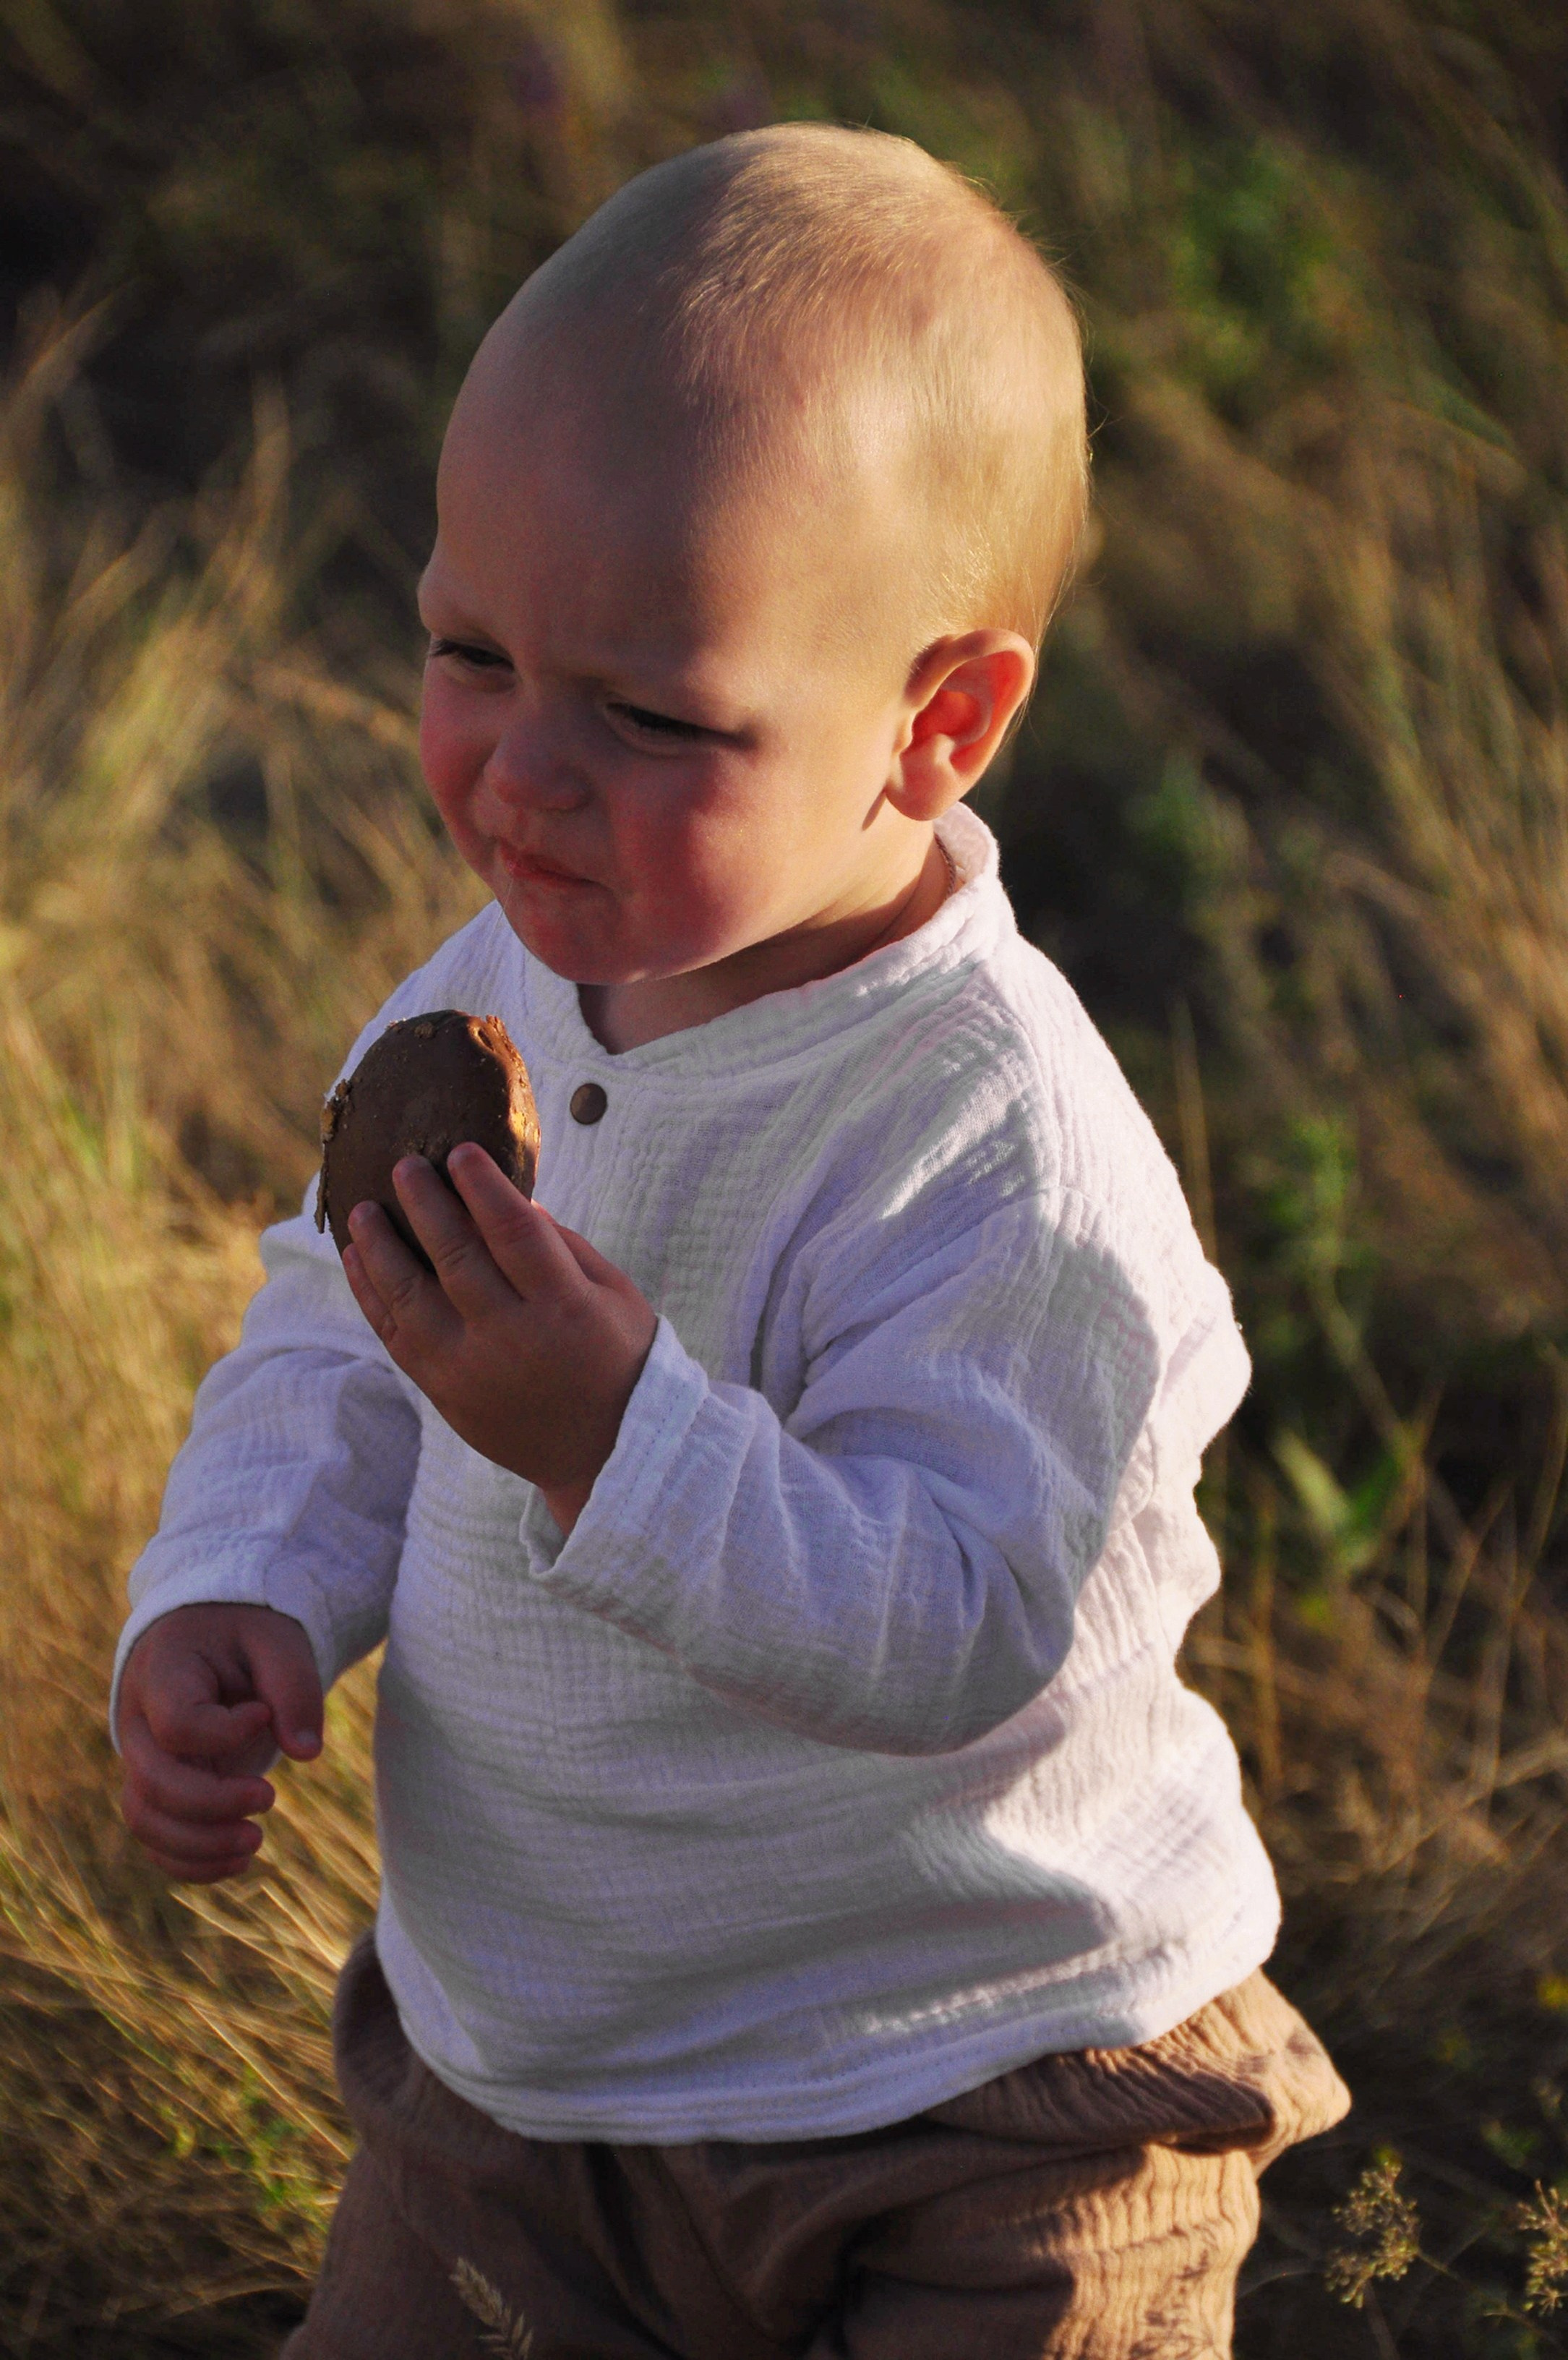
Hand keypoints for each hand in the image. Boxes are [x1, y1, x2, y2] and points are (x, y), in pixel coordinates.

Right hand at [118, 1603, 323, 1883]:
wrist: (214, 1632)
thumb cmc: (247, 1631)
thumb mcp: (277, 1641)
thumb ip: (293, 1687)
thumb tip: (306, 1753)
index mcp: (163, 1673)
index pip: (177, 1724)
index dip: (224, 1734)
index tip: (264, 1714)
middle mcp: (138, 1720)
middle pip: (152, 1782)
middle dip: (212, 1805)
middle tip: (269, 1798)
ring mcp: (142, 1757)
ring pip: (144, 1819)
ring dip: (198, 1845)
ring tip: (255, 1844)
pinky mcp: (156, 1786)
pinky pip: (154, 1837)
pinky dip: (189, 1862)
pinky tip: (237, 1863)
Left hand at [340, 1143, 656, 1527]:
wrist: (606, 1454)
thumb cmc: (620, 1359)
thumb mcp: (615, 1296)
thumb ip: (565, 1248)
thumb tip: (513, 1202)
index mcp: (564, 1307)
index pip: (515, 1232)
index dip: (484, 1187)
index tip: (460, 1152)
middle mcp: (512, 1339)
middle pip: (456, 1257)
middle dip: (425, 1204)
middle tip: (404, 1164)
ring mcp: (471, 1370)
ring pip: (410, 1297)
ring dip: (380, 1247)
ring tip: (363, 1210)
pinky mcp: (445, 1393)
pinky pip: (395, 1337)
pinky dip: (371, 1294)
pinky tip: (358, 1259)